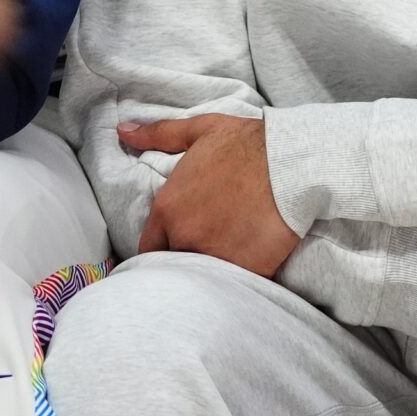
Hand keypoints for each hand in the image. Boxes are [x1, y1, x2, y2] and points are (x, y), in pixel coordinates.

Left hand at [123, 115, 300, 277]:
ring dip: (211, 274)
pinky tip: (251, 266)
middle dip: (187, 259)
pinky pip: (236, 284)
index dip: (165, 246)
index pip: (149, 247)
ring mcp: (214, 254)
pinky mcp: (245, 267)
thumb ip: (159, 134)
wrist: (293, 159)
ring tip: (226, 263)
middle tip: (207, 250)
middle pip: (174, 265)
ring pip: (202, 277)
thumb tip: (124, 130)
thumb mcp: (201, 131)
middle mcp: (185, 235)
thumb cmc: (248, 143)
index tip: (181, 243)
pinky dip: (241, 280)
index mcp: (168, 208)